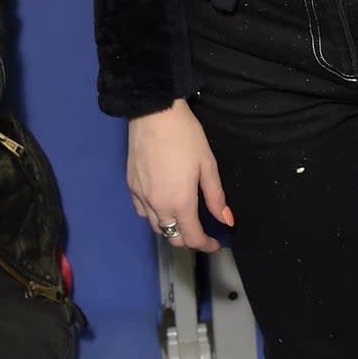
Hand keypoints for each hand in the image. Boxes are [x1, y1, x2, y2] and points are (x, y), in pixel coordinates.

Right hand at [127, 98, 233, 254]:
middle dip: (189, 240)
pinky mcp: (130, 186)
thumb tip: (226, 221)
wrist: (154, 113)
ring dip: (171, 228)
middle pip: (172, 237)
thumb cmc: (186, 137)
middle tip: (202, 231)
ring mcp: (141, 197)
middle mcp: (157, 206)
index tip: (217, 243)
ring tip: (183, 218)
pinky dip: (154, 215)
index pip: (192, 237)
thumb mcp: (207, 165)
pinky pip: (142, 211)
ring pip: (156, 226)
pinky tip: (162, 203)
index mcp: (180, 203)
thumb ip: (215, 197)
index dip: (207, 245)